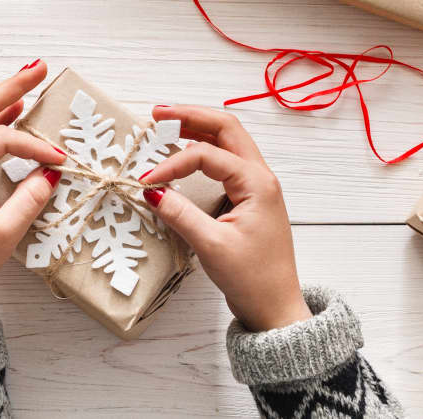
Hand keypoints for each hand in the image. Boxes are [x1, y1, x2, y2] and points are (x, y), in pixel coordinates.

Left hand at [0, 60, 66, 335]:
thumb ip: (29, 199)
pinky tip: (13, 108)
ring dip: (3, 98)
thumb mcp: (3, 233)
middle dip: (12, 87)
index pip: (0, 142)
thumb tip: (51, 172)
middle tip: (40, 68)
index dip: (33, 145)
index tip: (60, 159)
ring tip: (31, 78)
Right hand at [140, 106, 311, 331]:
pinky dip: (206, 149)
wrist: (276, 308)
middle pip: (226, 128)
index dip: (173, 163)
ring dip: (199, 128)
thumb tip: (151, 191)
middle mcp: (261, 177)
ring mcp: (258, 186)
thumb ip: (181, 214)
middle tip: (157, 113)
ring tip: (168, 124)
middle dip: (191, 116)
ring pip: (229, 142)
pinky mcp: (251, 199)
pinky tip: (186, 152)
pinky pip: (228, 161)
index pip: (207, 155)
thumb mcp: (212, 246)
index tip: (146, 182)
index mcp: (257, 183)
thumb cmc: (253, 279)